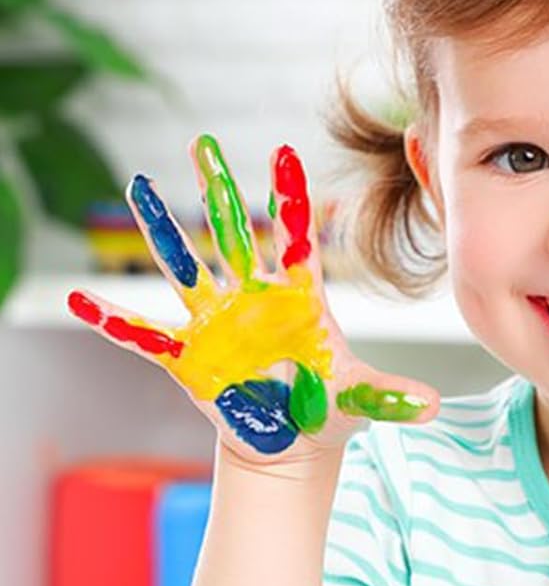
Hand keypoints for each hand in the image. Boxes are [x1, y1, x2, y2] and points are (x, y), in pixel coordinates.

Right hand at [67, 135, 439, 465]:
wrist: (292, 444)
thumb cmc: (328, 410)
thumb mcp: (361, 401)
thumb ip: (391, 397)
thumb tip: (433, 407)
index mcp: (299, 300)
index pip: (296, 240)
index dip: (290, 200)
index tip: (284, 151)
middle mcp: (253, 300)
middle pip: (231, 234)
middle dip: (215, 189)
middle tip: (200, 141)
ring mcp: (217, 323)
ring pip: (184, 267)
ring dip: (161, 230)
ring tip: (138, 186)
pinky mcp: (188, 357)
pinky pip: (144, 335)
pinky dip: (112, 321)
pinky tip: (79, 300)